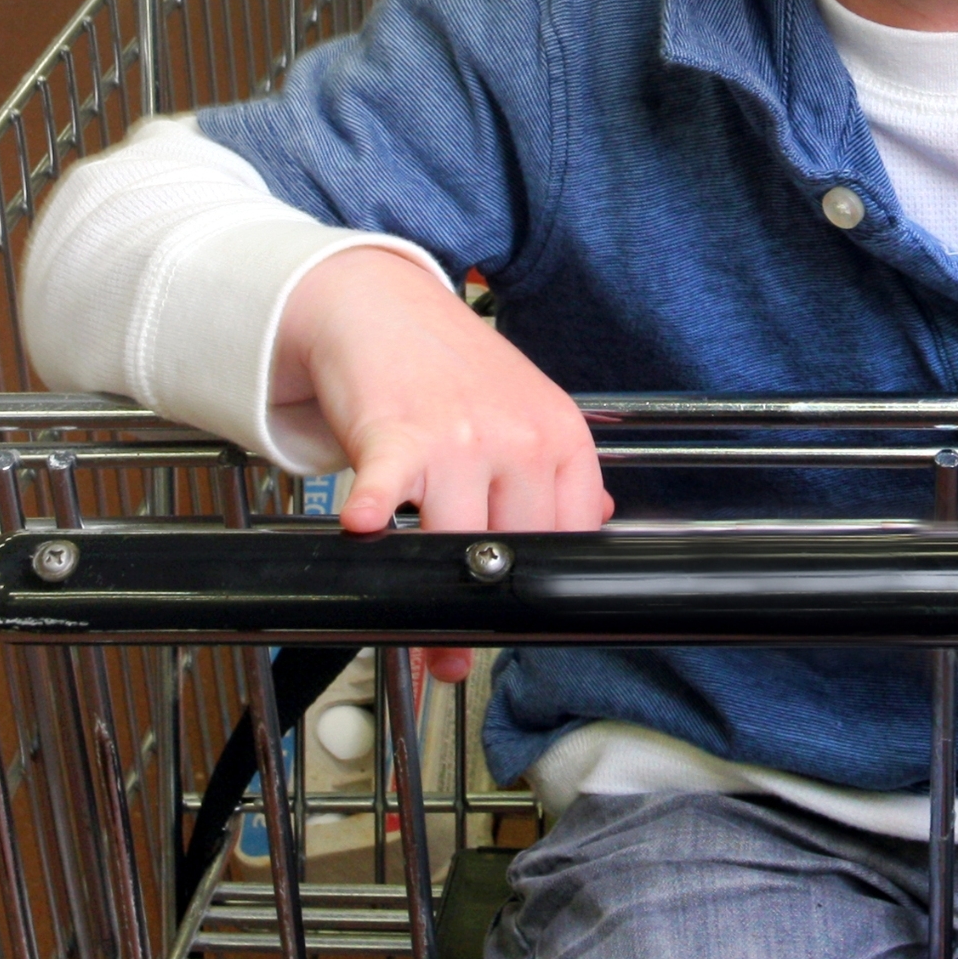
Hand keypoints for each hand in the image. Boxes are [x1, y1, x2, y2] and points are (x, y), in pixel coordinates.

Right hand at [275, 248, 612, 682]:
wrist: (382, 305)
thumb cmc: (449, 367)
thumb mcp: (527, 408)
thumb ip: (558, 470)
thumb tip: (592, 524)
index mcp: (562, 438)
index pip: (570, 539)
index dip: (542, 593)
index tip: (517, 625)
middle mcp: (521, 438)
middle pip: (517, 554)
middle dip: (484, 611)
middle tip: (458, 652)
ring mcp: (462, 434)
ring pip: (457, 542)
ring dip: (430, 595)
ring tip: (417, 634)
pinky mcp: (397, 429)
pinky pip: (390, 479)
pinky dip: (376, 505)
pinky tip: (365, 526)